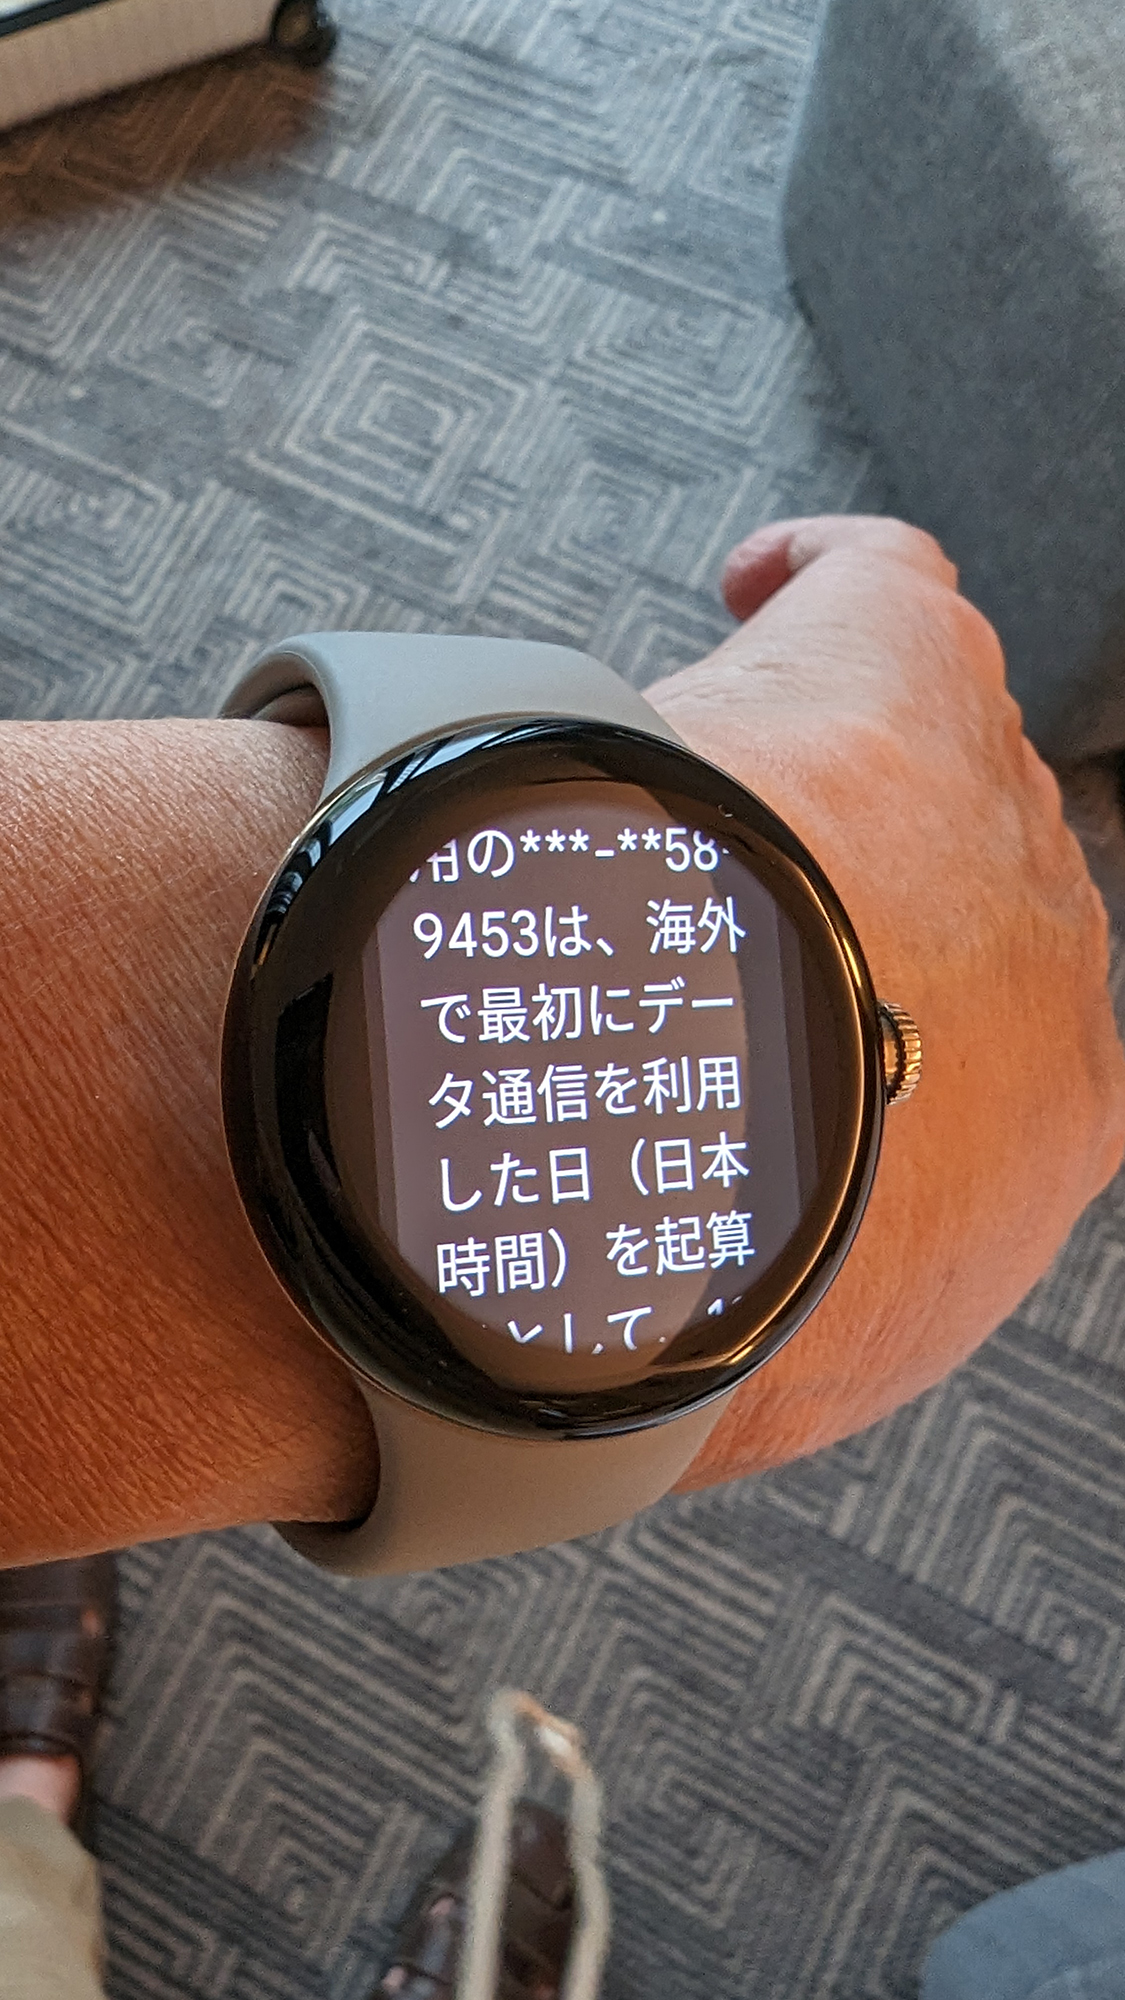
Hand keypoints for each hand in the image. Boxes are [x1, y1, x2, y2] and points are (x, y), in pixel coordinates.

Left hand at [644, 516, 1124, 1485]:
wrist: (674, 1138)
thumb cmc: (693, 1286)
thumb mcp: (737, 1379)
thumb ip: (718, 1340)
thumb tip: (609, 1369)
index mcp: (1043, 1127)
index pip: (997, 1063)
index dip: (889, 1048)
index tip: (785, 1051)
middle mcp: (1048, 959)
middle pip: (957, 905)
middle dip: (846, 917)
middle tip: (700, 930)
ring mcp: (983, 810)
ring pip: (920, 761)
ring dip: (815, 778)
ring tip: (696, 792)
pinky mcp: (904, 673)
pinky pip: (889, 590)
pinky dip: (824, 584)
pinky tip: (751, 589)